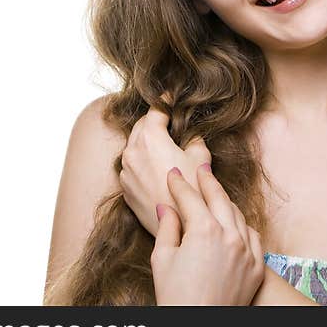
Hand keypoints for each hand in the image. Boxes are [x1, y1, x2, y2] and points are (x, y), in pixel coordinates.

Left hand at [119, 96, 211, 236]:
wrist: (179, 229)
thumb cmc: (192, 194)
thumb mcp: (201, 159)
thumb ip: (194, 140)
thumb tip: (190, 135)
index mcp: (150, 139)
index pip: (155, 111)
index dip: (165, 102)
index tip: (170, 97)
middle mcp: (132, 152)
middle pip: (141, 126)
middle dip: (154, 121)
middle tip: (169, 119)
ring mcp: (125, 172)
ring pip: (133, 146)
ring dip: (146, 141)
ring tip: (163, 143)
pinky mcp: (125, 190)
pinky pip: (131, 167)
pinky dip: (141, 161)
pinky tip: (156, 166)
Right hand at [151, 164, 264, 305]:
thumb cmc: (177, 298)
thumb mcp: (163, 260)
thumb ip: (167, 228)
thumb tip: (166, 207)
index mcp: (204, 230)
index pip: (190, 198)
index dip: (179, 184)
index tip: (173, 175)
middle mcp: (230, 235)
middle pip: (219, 198)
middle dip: (208, 181)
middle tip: (201, 168)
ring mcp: (248, 250)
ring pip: (238, 214)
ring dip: (225, 201)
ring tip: (216, 192)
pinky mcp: (257, 266)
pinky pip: (252, 236)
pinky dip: (241, 225)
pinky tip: (234, 222)